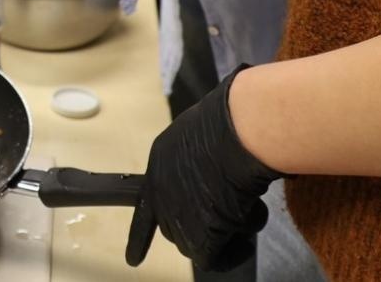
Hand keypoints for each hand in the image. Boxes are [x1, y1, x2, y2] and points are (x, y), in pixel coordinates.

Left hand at [126, 68, 284, 270]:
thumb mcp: (204, 133)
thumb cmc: (230, 121)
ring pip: (197, 242)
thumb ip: (202, 158)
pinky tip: (246, 238)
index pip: (145, 208)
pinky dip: (234, 252)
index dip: (141, 235)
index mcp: (160, 162)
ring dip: (224, 232)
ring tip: (246, 206)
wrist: (237, 132)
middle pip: (176, 226)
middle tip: (231, 209)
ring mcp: (176, 216)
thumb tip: (221, 172)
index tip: (134, 258)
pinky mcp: (199, 236)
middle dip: (204, 224)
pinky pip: (215, 258)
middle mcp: (161, 192)